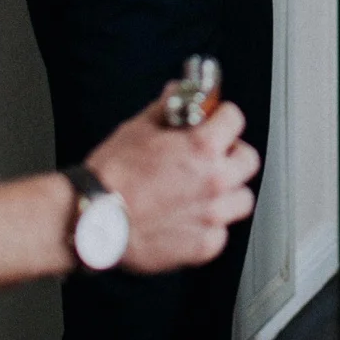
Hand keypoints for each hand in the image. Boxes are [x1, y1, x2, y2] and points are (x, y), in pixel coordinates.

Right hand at [85, 96, 261, 275]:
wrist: (92, 220)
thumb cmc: (112, 176)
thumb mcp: (137, 128)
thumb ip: (165, 108)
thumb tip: (176, 93)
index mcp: (203, 147)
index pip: (235, 119)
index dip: (222, 117)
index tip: (215, 122)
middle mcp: (216, 180)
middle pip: (248, 160)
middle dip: (232, 154)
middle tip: (213, 157)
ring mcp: (213, 216)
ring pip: (242, 199)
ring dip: (228, 193)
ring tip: (204, 192)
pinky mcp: (204, 246)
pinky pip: (222, 232)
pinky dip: (210, 227)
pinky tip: (190, 220)